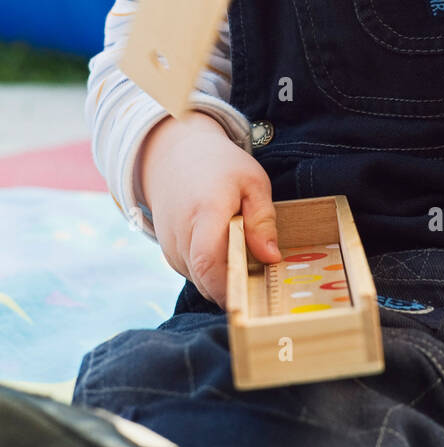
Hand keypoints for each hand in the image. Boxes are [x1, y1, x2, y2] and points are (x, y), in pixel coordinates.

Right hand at [140, 112, 280, 308]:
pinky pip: (194, 275)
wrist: (175, 154)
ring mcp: (170, 246)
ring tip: (241, 253)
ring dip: (223, 278)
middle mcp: (181, 234)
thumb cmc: (220, 166)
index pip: (208, 261)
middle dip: (235, 286)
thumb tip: (272, 258)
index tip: (252, 292)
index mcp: (205, 212)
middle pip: (206, 280)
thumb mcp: (253, 182)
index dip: (228, 285)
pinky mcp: (168, 254)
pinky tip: (224, 250)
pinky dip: (211, 272)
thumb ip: (262, 220)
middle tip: (260, 277)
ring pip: (201, 281)